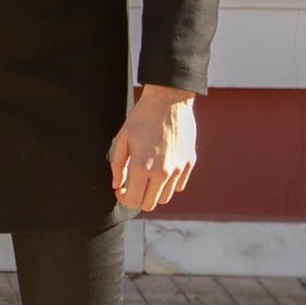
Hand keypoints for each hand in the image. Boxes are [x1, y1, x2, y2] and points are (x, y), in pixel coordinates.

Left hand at [107, 85, 197, 212]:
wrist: (169, 100)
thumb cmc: (142, 118)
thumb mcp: (122, 139)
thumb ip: (117, 165)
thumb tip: (116, 186)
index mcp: (142, 166)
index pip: (133, 200)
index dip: (124, 198)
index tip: (120, 190)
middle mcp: (162, 172)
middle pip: (150, 204)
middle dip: (138, 198)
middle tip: (131, 186)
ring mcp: (178, 169)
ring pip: (165, 198)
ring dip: (153, 192)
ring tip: (146, 177)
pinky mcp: (189, 163)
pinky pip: (178, 186)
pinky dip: (168, 184)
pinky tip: (160, 169)